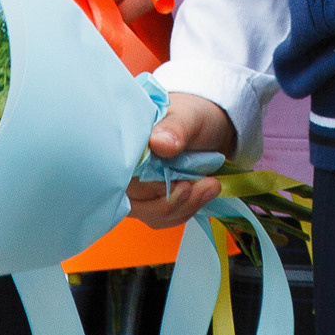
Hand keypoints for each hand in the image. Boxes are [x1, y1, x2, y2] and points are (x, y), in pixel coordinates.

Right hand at [122, 91, 235, 229]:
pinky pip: (160, 218)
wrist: (213, 127)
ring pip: (148, 213)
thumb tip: (159, 143)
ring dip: (182, 207)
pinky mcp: (152, 199)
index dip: (149, 186)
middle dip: (172, 200)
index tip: (182, 183)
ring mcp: (138, 185)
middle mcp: (128, 166)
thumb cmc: (196, 116)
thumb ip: (176, 128)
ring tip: (209, 187)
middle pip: (134, 200)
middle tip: (205, 184)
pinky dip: (183, 212)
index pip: (122, 173)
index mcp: (128, 142)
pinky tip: (200, 195)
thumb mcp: (191, 116)